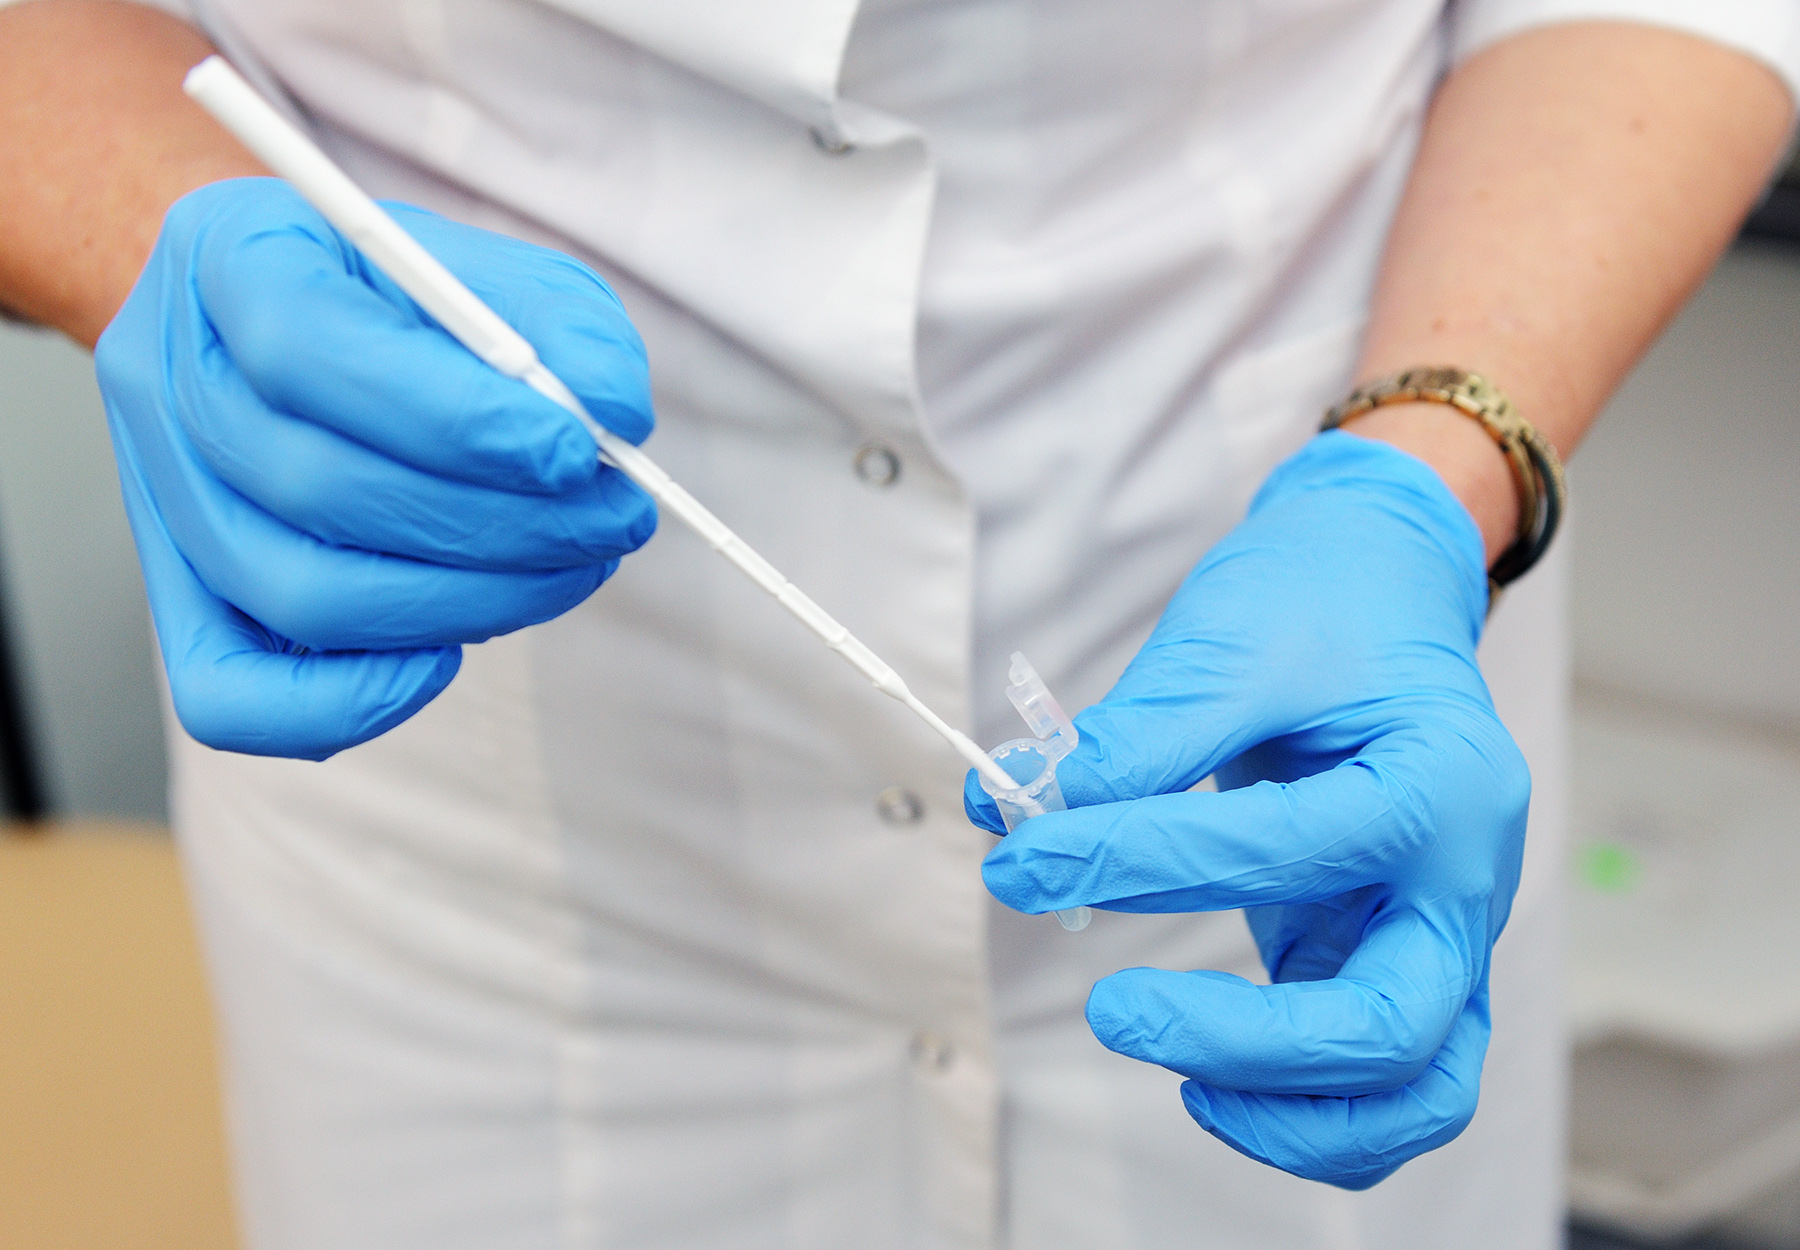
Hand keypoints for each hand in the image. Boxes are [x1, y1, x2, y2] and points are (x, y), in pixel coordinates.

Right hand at [97, 177, 655, 758]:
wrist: (297, 322)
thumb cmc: (402, 299)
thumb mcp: (495, 273)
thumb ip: (564, 327)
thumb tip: (614, 413)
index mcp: (228, 261)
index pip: (307, 350)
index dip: (453, 417)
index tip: (573, 450)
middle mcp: (169, 381)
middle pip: (311, 487)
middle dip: (496, 522)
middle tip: (611, 518)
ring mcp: (162, 503)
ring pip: (297, 594)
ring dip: (466, 602)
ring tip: (570, 566)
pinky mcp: (181, 603)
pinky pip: (230, 696)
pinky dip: (349, 700)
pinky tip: (444, 656)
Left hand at [965, 431, 1529, 1188]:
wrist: (1382, 593)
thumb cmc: (1322, 608)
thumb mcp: (1235, 639)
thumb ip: (1143, 734)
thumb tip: (1024, 811)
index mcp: (1441, 783)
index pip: (1280, 850)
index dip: (1134, 859)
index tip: (1022, 856)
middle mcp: (1463, 880)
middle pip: (1392, 1027)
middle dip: (1242, 1043)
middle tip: (1111, 1010)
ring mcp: (1439, 933)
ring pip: (1415, 1093)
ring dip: (1296, 1117)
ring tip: (1180, 1078)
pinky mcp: (1392, 959)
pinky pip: (1380, 1078)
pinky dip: (1307, 1107)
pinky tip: (1207, 1074)